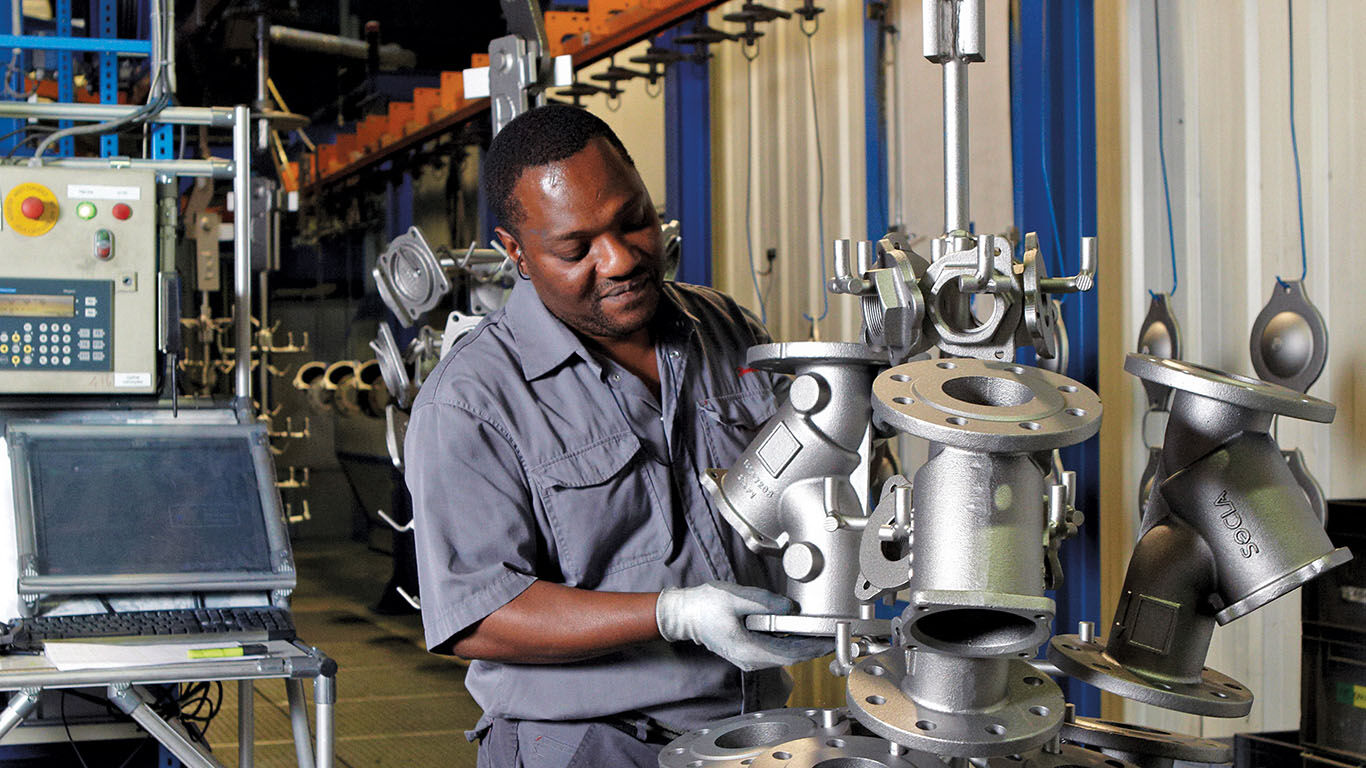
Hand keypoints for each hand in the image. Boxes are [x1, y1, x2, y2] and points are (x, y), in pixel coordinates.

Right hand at [655, 581, 832, 671]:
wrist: (683, 614)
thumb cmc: (704, 606)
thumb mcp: (735, 598)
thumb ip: (764, 602)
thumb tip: (789, 608)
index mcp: (748, 649)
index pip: (791, 655)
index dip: (815, 649)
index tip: (831, 640)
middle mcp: (750, 659)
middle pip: (791, 658)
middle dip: (813, 648)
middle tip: (832, 635)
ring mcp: (748, 657)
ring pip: (783, 655)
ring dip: (803, 646)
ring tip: (820, 633)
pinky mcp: (746, 650)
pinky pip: (774, 650)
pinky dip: (790, 643)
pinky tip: (798, 632)